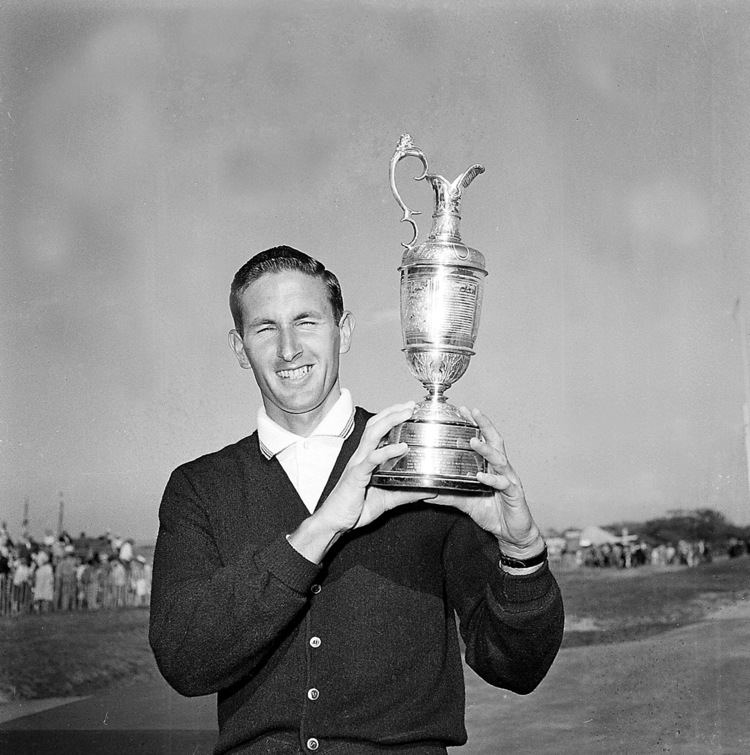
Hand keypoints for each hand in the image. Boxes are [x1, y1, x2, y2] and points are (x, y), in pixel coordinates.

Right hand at [289, 402, 432, 561]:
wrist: (334, 523)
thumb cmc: (355, 509)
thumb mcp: (387, 500)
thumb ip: (406, 494)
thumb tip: (429, 491)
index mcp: (366, 459)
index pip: (378, 430)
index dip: (391, 417)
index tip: (409, 409)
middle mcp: (361, 456)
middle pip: (375, 425)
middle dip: (393, 412)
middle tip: (411, 405)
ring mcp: (358, 464)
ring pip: (372, 434)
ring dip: (390, 421)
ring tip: (406, 414)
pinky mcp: (356, 475)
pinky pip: (372, 459)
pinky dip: (387, 451)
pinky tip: (402, 447)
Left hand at [431, 408, 543, 557]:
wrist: (512, 534)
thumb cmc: (492, 513)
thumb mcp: (465, 502)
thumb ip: (447, 495)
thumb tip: (426, 491)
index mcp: (491, 466)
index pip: (485, 439)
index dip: (476, 424)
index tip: (463, 410)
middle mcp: (502, 469)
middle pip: (495, 440)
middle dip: (484, 424)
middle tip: (472, 411)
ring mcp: (509, 480)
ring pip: (499, 459)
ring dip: (486, 449)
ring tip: (473, 441)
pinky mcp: (514, 494)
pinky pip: (503, 483)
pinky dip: (492, 478)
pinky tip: (481, 475)